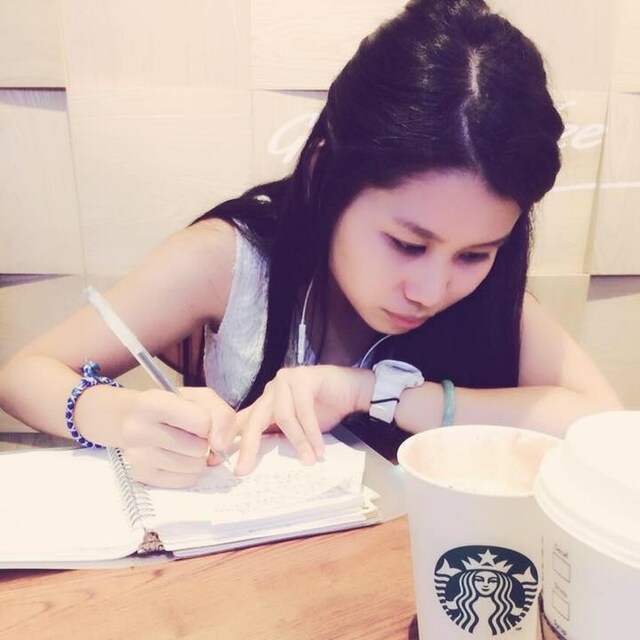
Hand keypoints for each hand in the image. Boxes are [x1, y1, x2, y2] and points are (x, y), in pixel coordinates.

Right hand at [119, 386, 234, 487]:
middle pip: (199, 448)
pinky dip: (189, 470)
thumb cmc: (170, 404)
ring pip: (194, 466)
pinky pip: (186, 480)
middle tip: (189, 433)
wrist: (129, 417)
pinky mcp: (141, 476)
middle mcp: (138, 430)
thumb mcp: (198, 397)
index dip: (209, 423)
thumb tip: (221, 446)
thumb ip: (220, 414)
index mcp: (152, 403)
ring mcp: (138, 456)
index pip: (203, 422)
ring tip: (183, 444)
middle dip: (202, 441)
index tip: (200, 419)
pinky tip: (177, 457)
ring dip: (197, 457)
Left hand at [210, 365, 373, 475]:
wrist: (352, 390)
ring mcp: (286, 381)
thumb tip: (254, 462)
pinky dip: (311, 432)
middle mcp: (271, 389)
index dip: (229, 441)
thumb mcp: (296, 428)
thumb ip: (277, 437)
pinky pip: (304, 410)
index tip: (213, 463)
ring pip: (283, 417)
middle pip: (255, 420)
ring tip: (309, 461)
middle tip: (243, 470)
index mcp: (266, 402)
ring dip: (298, 442)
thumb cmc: (325, 410)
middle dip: (248, 447)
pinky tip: (319, 448)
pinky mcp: (304, 378)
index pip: (243, 422)